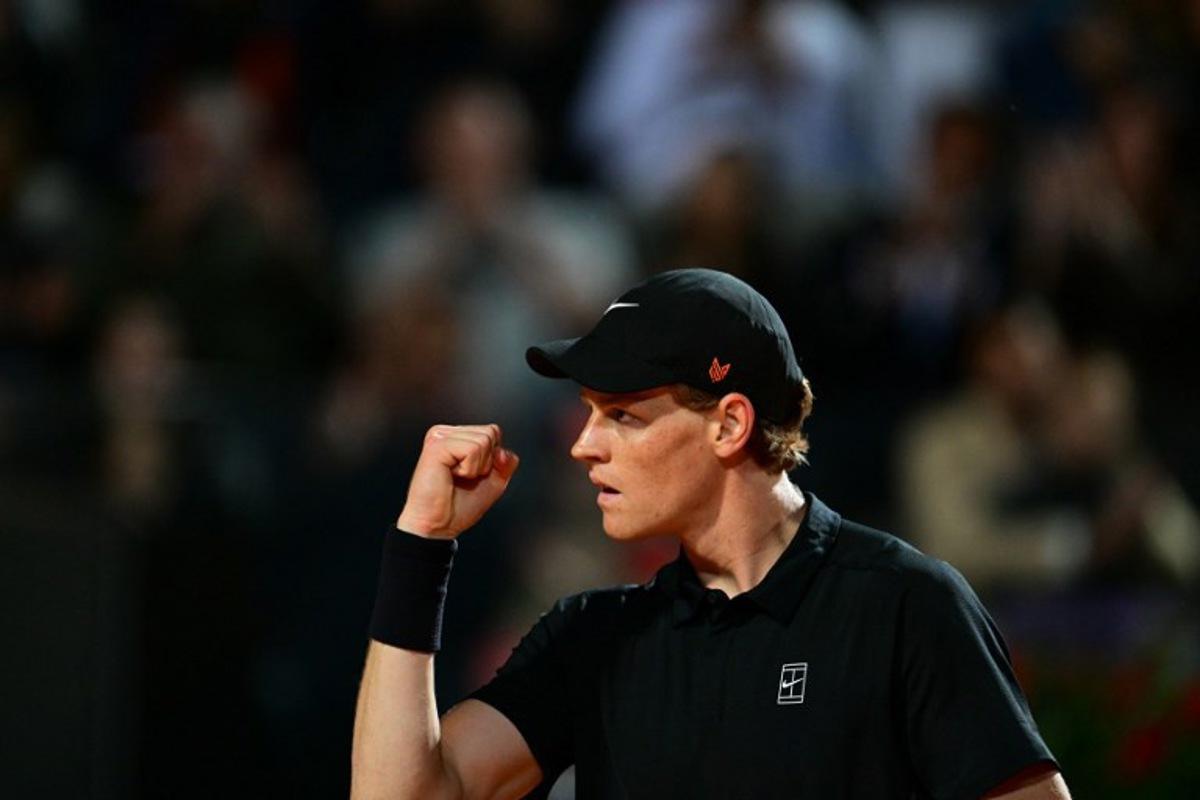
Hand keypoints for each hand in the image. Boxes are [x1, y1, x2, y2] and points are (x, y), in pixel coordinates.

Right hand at [396, 424, 519, 538]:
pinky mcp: (437, 446)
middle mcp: (447, 433)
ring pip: (484, 440)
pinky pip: (473, 449)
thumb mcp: (494, 481)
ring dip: (476, 467)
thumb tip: (502, 451)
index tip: (472, 474)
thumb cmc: (458, 506)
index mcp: (457, 438)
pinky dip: (469, 469)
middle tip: (463, 478)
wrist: (438, 525)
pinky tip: (451, 476)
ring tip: (456, 477)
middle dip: (486, 462)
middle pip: (491, 432)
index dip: (492, 458)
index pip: (493, 431)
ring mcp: (440, 437)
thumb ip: (506, 462)